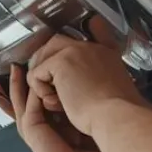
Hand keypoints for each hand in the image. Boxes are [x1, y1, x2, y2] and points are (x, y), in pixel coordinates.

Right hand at [0, 65, 109, 151]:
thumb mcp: (99, 138)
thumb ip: (105, 125)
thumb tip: (125, 114)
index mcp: (59, 127)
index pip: (51, 100)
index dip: (52, 84)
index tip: (59, 66)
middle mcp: (45, 125)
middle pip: (33, 95)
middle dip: (30, 78)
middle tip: (31, 59)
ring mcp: (35, 125)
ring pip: (23, 96)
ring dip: (20, 79)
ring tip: (16, 63)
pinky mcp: (30, 126)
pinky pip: (24, 100)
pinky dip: (23, 86)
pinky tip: (25, 72)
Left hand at [24, 17, 147, 134]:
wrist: (116, 117)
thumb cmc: (115, 114)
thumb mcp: (112, 90)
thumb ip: (97, 80)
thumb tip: (73, 86)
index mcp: (104, 52)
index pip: (87, 34)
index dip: (70, 46)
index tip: (68, 50)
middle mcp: (89, 47)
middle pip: (56, 43)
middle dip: (45, 63)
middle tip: (47, 86)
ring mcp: (75, 52)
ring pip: (43, 57)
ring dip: (42, 80)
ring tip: (55, 100)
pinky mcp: (61, 62)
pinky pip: (36, 73)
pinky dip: (40, 91)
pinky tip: (56, 103)